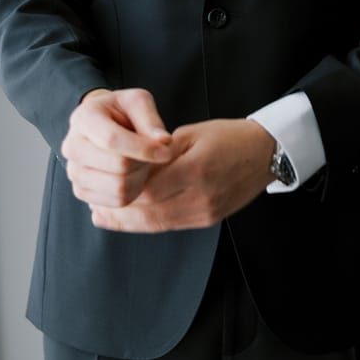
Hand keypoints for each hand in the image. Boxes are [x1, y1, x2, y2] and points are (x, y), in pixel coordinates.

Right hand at [61, 88, 173, 209]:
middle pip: (116, 166)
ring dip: (141, 178)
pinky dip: (133, 192)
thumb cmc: (122, 111)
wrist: (104, 124)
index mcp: (84, 117)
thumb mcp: (137, 102)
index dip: (143, 148)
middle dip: (144, 163)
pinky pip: (115, 201)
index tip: (166, 151)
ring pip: (117, 187)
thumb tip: (164, 141)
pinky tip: (136, 176)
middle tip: (155, 155)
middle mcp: (72, 145)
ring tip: (145, 164)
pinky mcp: (81, 190)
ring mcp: (74, 171)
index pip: (112, 139)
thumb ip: (150, 119)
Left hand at [90, 118, 274, 232]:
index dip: (122, 186)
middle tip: (93, 201)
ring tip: (103, 213)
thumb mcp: (194, 133)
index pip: (149, 185)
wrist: (265, 154)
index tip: (103, 180)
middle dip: (119, 208)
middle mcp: (200, 197)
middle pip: (149, 210)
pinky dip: (145, 224)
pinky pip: (169, 225)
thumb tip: (133, 163)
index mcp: (197, 169)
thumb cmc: (230, 137)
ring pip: (157, 223)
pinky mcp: (207, 220)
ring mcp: (205, 213)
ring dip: (128, 221)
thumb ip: (162, 151)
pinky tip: (128, 219)